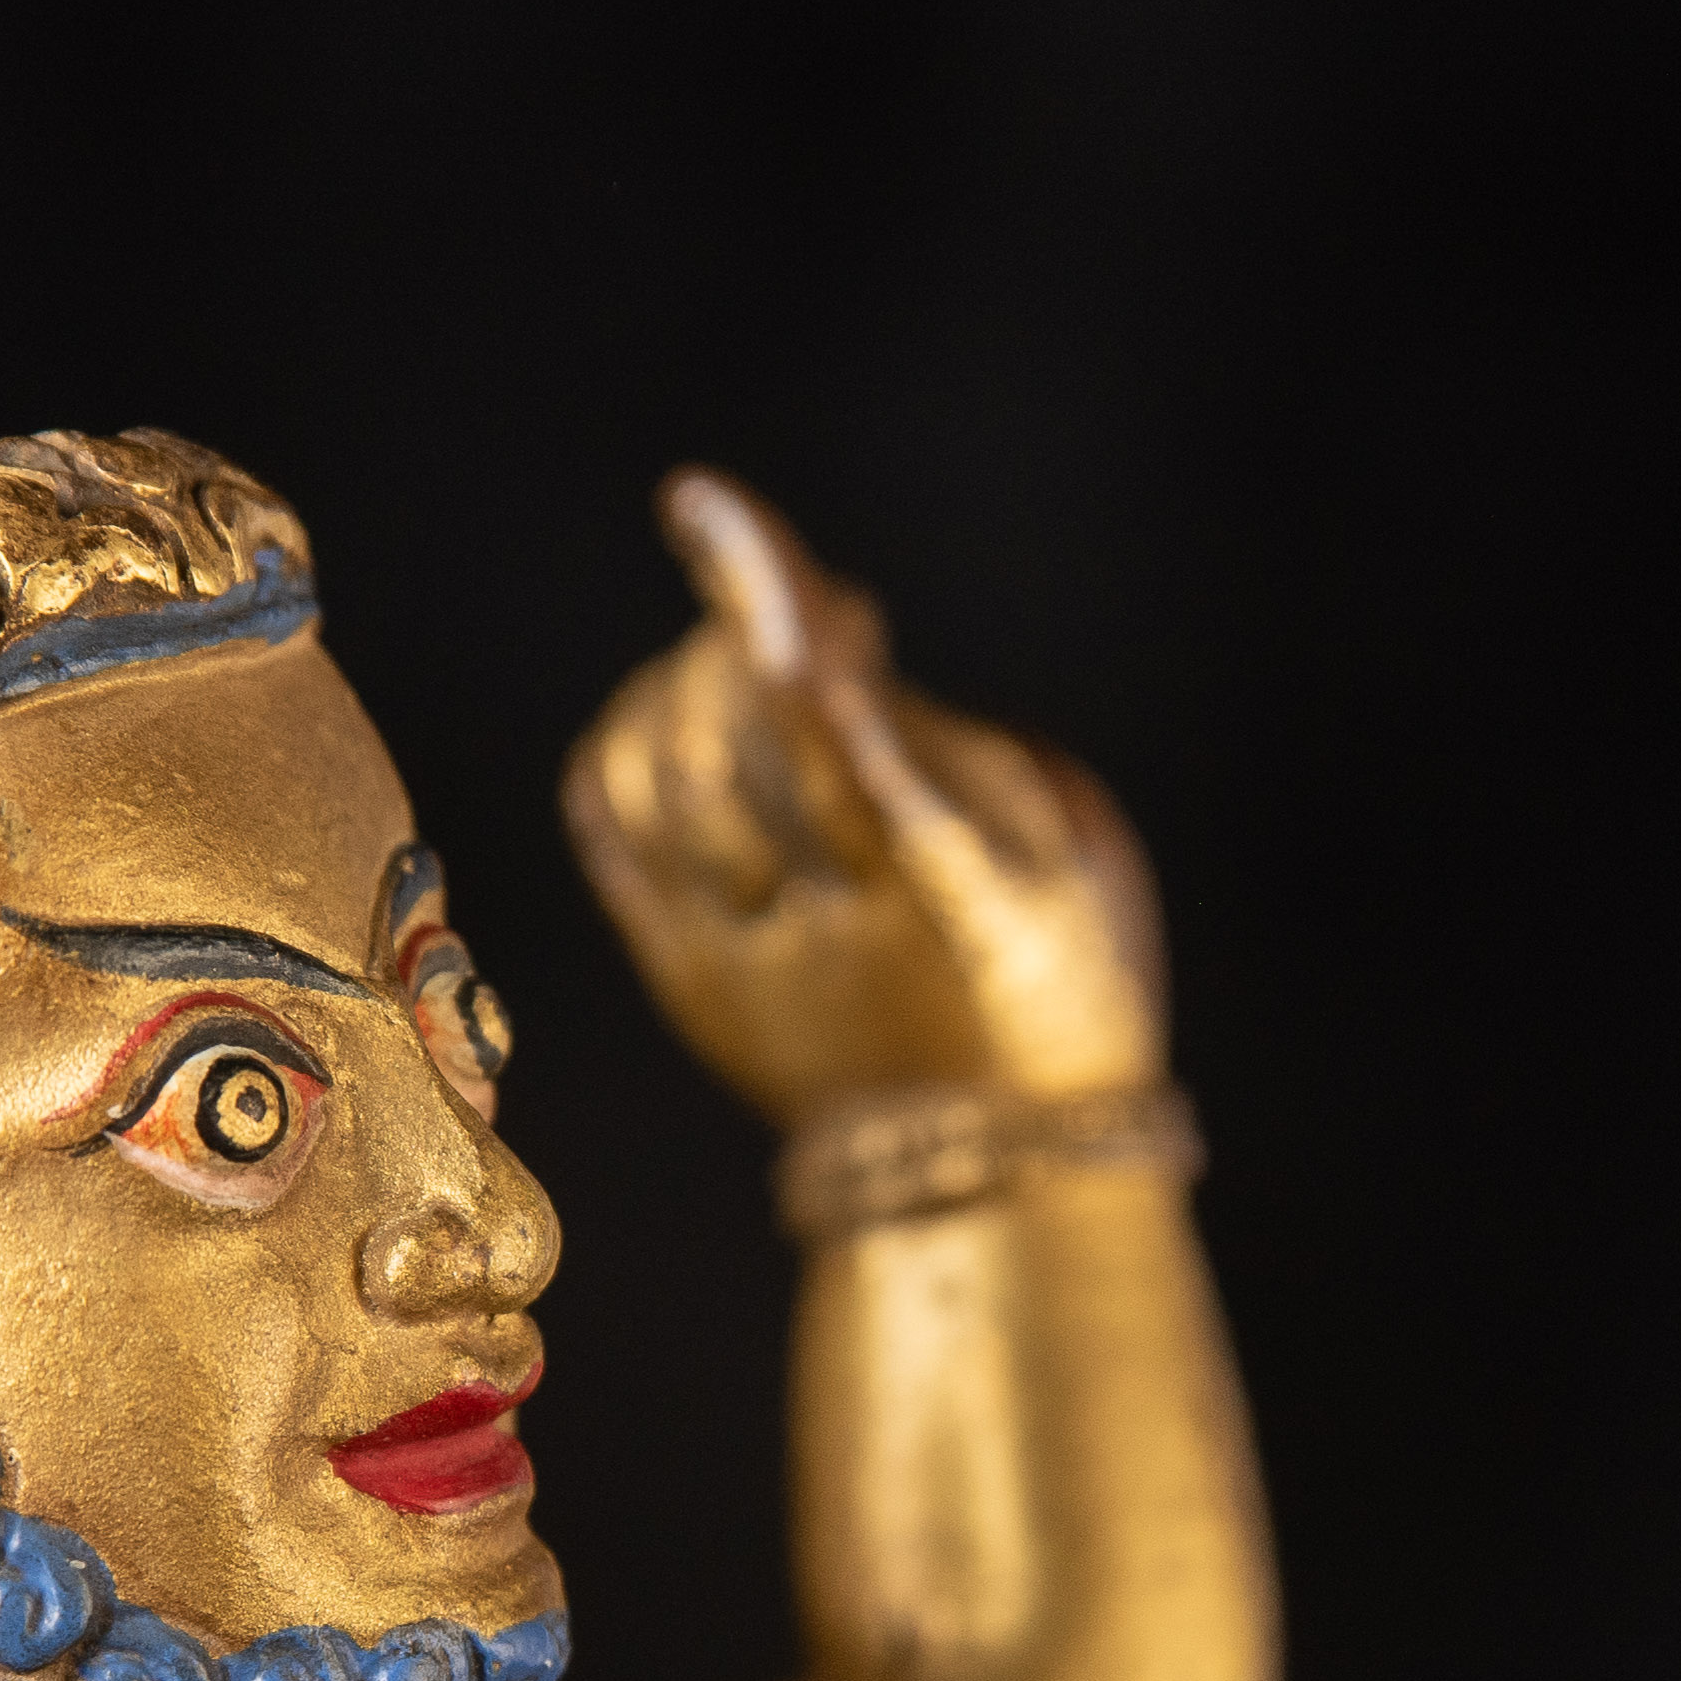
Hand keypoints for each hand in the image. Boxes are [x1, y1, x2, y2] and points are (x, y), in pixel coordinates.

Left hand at [563, 472, 1166, 1122]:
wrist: (994, 1174)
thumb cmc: (1058, 971)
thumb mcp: (1069, 844)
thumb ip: (947, 740)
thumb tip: (824, 643)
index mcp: (952, 888)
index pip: (831, 720)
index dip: (764, 602)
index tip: (704, 506)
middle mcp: (834, 929)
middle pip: (731, 738)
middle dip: (747, 632)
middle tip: (804, 615)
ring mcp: (746, 966)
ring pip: (660, 781)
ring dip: (682, 682)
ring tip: (741, 667)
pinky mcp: (687, 988)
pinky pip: (611, 835)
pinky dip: (623, 748)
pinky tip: (668, 718)